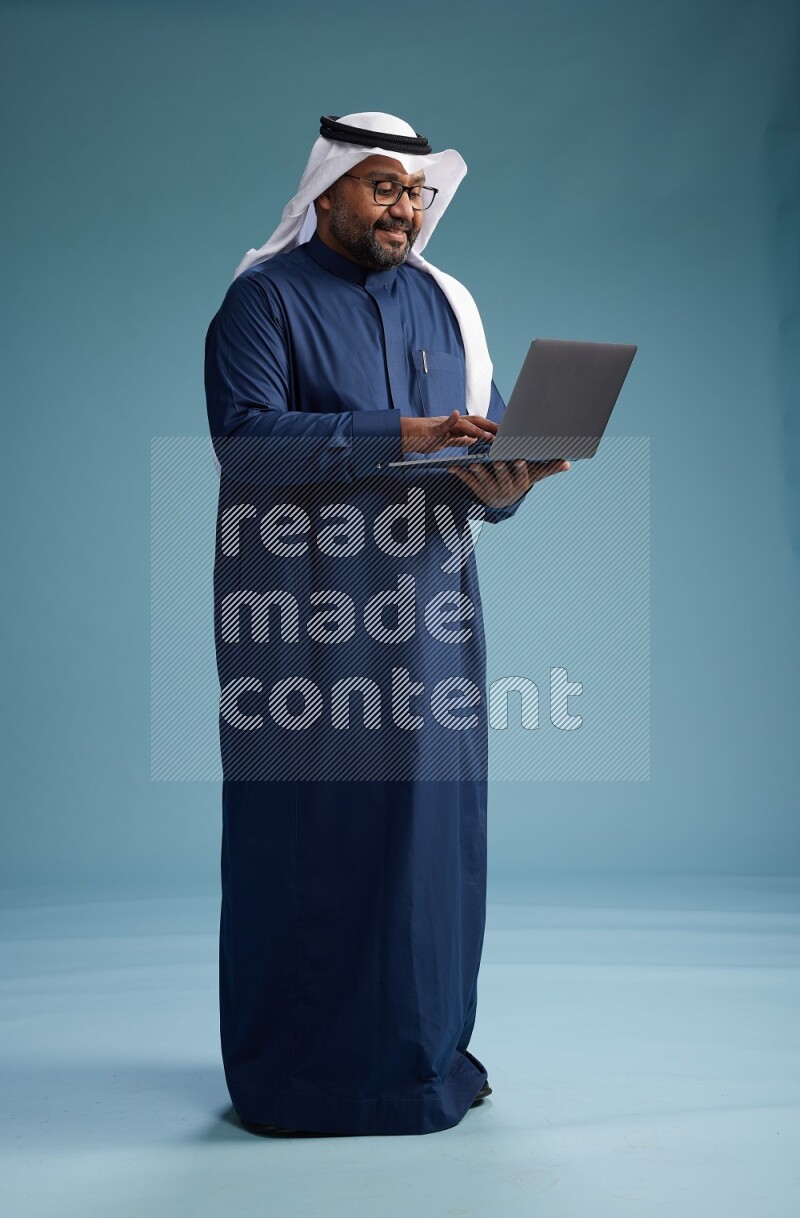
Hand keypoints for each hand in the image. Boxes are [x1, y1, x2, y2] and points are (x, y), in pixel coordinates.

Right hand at [401, 409, 498, 453]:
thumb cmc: (421, 438)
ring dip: (476, 430)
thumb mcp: (443, 441)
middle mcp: (451, 423)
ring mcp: (441, 425)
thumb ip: (458, 439)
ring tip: (489, 435)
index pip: (477, 426)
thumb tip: (473, 440)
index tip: (506, 433)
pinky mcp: (431, 430)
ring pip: (462, 425)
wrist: (402, 434)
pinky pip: (441, 424)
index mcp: (455, 427)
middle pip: (475, 422)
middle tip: (506, 433)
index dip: (492, 428)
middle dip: (491, 427)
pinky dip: (450, 419)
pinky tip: (456, 414)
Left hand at [448, 458, 569, 507]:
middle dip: (500, 470)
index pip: (521, 476)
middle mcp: (506, 491)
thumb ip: (549, 468)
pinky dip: (460, 475)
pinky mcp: (477, 492)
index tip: (518, 460)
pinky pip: (468, 484)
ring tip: (473, 463)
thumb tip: (568, 463)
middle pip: (503, 479)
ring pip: (484, 482)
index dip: (519, 469)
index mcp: (520, 485)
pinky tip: (453, 467)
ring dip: (478, 473)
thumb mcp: (533, 476)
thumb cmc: (519, 481)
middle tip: (496, 460)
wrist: (503, 503)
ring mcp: (490, 492)